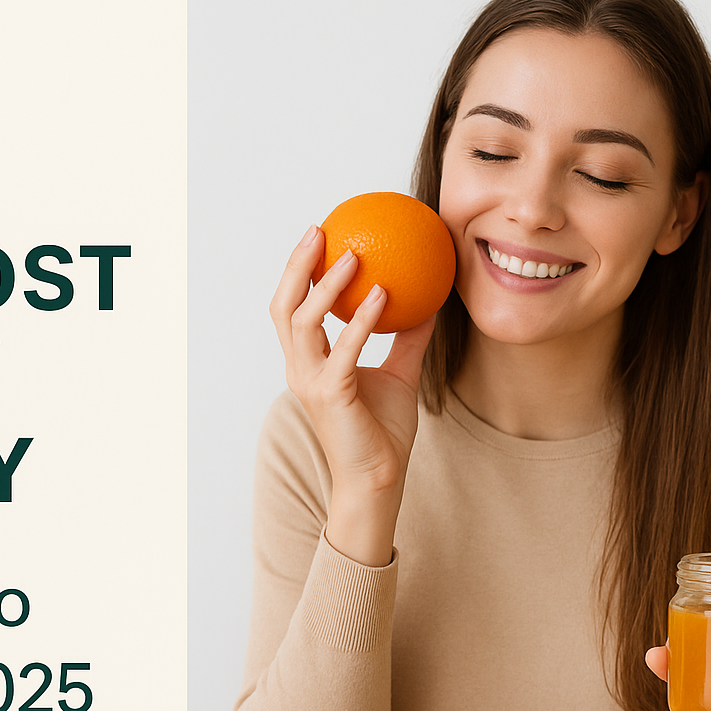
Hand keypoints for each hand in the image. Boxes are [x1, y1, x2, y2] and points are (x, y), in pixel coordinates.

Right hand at [269, 226, 435, 566]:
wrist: (379, 480)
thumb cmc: (383, 432)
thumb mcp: (400, 373)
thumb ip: (407, 337)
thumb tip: (427, 300)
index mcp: (308, 363)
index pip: (292, 309)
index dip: (298, 272)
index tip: (318, 236)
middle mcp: (301, 368)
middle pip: (283, 307)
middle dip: (296, 266)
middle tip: (319, 231)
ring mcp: (311, 382)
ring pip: (303, 323)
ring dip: (327, 285)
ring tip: (353, 255)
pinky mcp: (330, 396)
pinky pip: (344, 349)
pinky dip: (361, 320)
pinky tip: (383, 294)